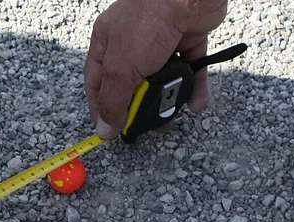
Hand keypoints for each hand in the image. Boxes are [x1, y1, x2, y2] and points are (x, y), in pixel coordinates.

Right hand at [85, 0, 228, 139]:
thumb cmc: (149, 19)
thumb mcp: (122, 69)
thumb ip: (113, 101)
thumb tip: (105, 129)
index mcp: (106, 42)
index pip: (97, 82)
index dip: (101, 108)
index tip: (109, 130)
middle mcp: (131, 41)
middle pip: (131, 83)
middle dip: (138, 106)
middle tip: (144, 126)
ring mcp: (160, 40)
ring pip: (162, 78)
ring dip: (168, 98)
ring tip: (173, 116)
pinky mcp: (187, 38)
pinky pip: (190, 67)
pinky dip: (194, 86)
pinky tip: (196, 102)